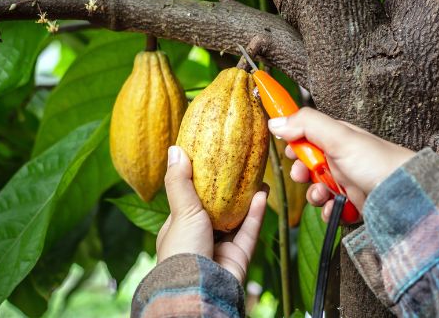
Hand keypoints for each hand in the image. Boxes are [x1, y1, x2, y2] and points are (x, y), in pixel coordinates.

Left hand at [155, 146, 266, 282]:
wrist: (198, 287)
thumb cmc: (182, 250)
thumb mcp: (180, 211)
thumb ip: (179, 181)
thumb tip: (175, 150)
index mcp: (179, 230)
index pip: (190, 202)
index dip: (200, 184)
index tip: (212, 163)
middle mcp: (199, 239)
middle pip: (217, 211)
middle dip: (229, 192)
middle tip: (240, 168)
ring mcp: (219, 249)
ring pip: (236, 220)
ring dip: (247, 200)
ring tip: (258, 178)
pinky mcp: (238, 257)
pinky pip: (249, 232)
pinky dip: (256, 214)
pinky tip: (263, 194)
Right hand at [267, 107, 415, 220]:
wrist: (407, 196)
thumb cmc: (379, 162)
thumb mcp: (340, 137)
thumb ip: (307, 124)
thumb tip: (276, 121)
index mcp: (338, 138)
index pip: (307, 136)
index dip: (295, 144)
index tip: (290, 151)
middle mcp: (342, 159)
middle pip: (308, 165)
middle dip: (302, 173)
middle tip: (303, 175)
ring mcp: (348, 182)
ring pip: (317, 189)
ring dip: (315, 194)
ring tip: (323, 194)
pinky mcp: (353, 205)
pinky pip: (331, 209)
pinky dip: (330, 211)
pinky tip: (336, 209)